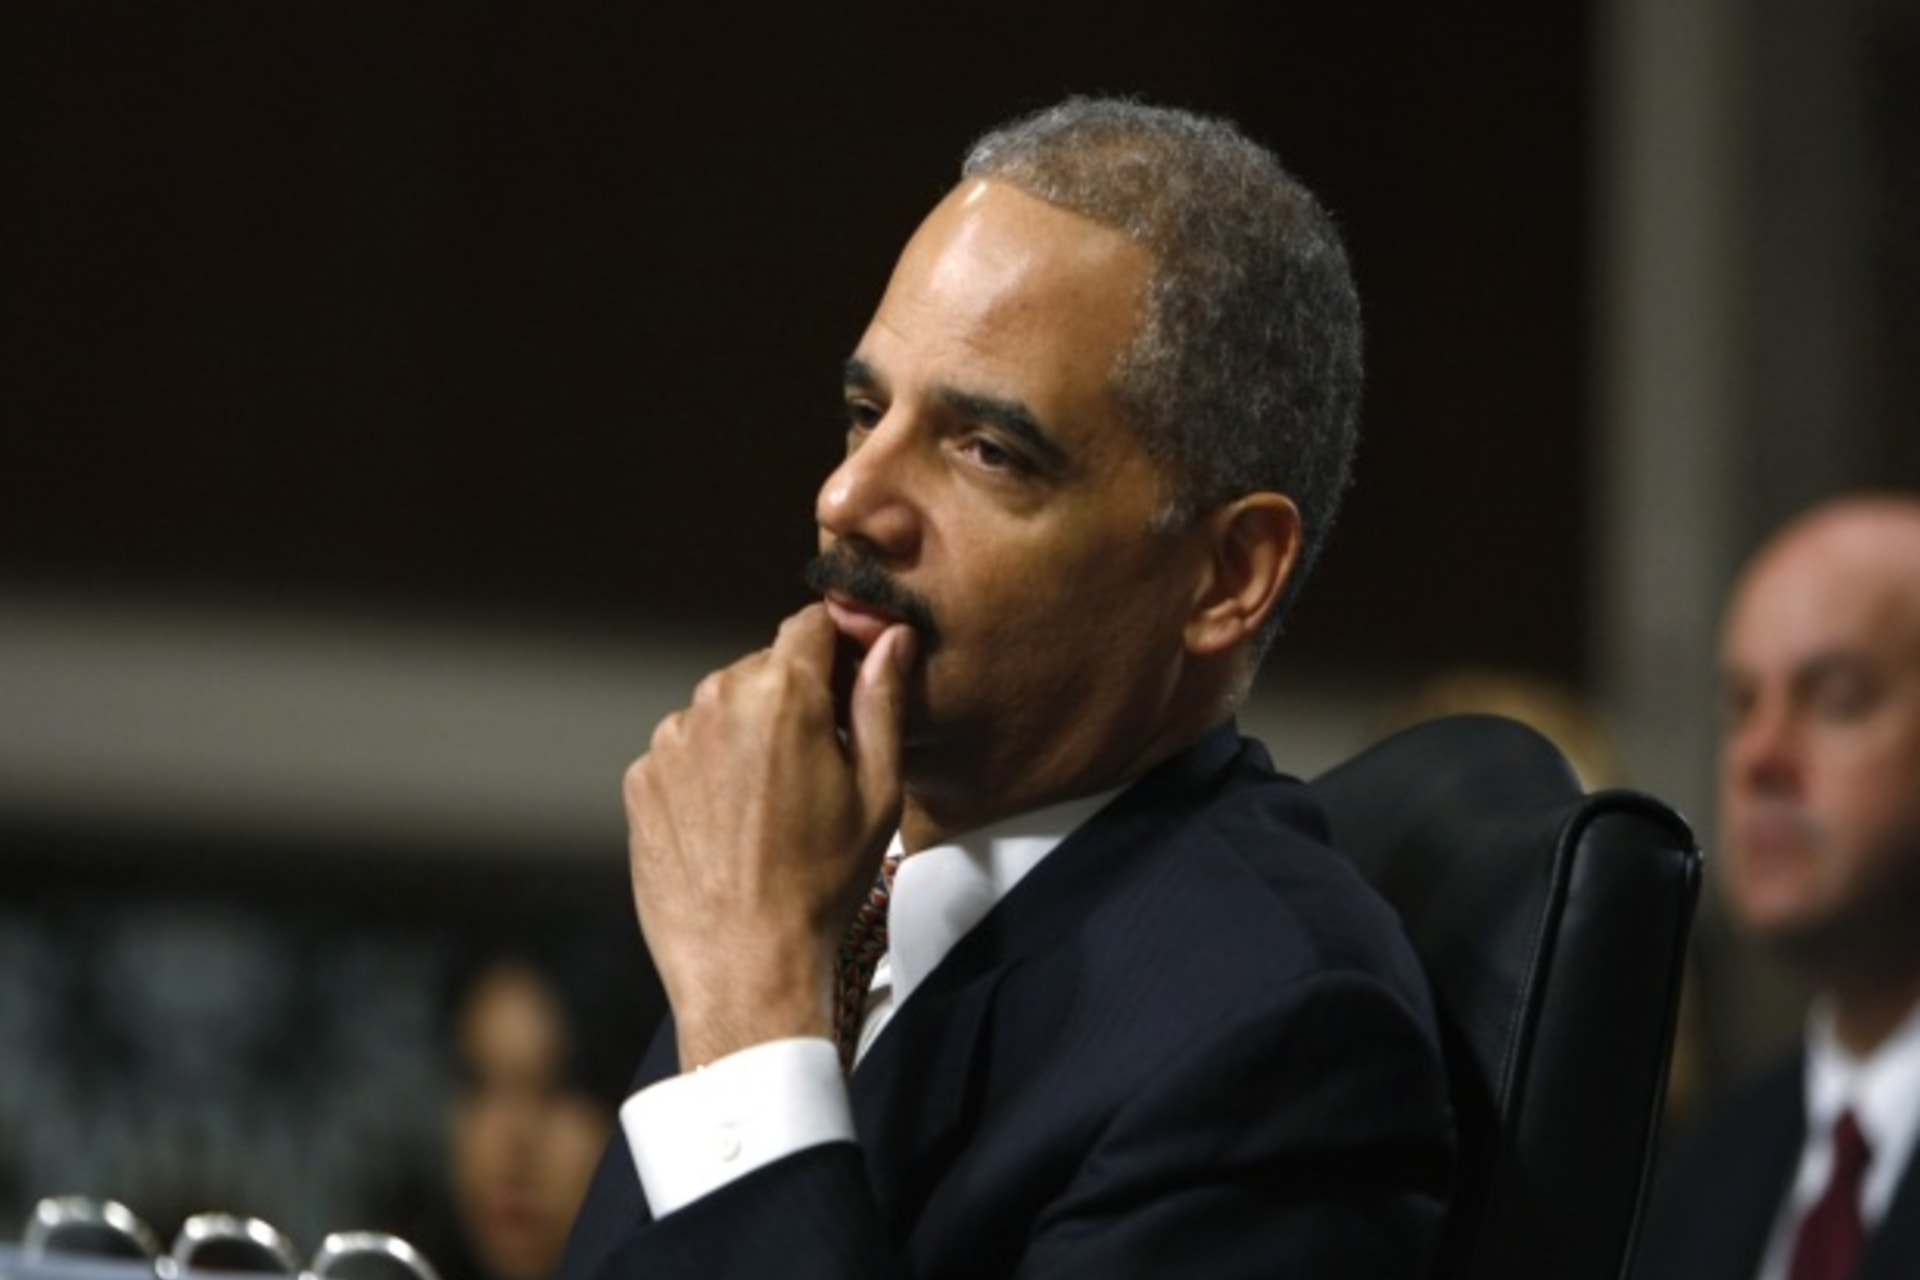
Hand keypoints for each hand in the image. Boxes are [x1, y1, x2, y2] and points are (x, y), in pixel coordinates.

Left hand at [623, 603, 916, 1070]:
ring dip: (745, 736)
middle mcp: (716, 700)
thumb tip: (892, 638)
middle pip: (764, 668)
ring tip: (769, 808)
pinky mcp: (640, 779)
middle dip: (792, 699)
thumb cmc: (822, 884)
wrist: (745, 965)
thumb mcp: (878, 791)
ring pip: (720, 710)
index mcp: (783, 694)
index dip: (836, 647)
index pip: (810, 624)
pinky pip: (683, 753)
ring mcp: (669, 740)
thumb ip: (884, 701)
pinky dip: (706, 774)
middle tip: (815, 766)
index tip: (848, 682)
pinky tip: (730, 826)